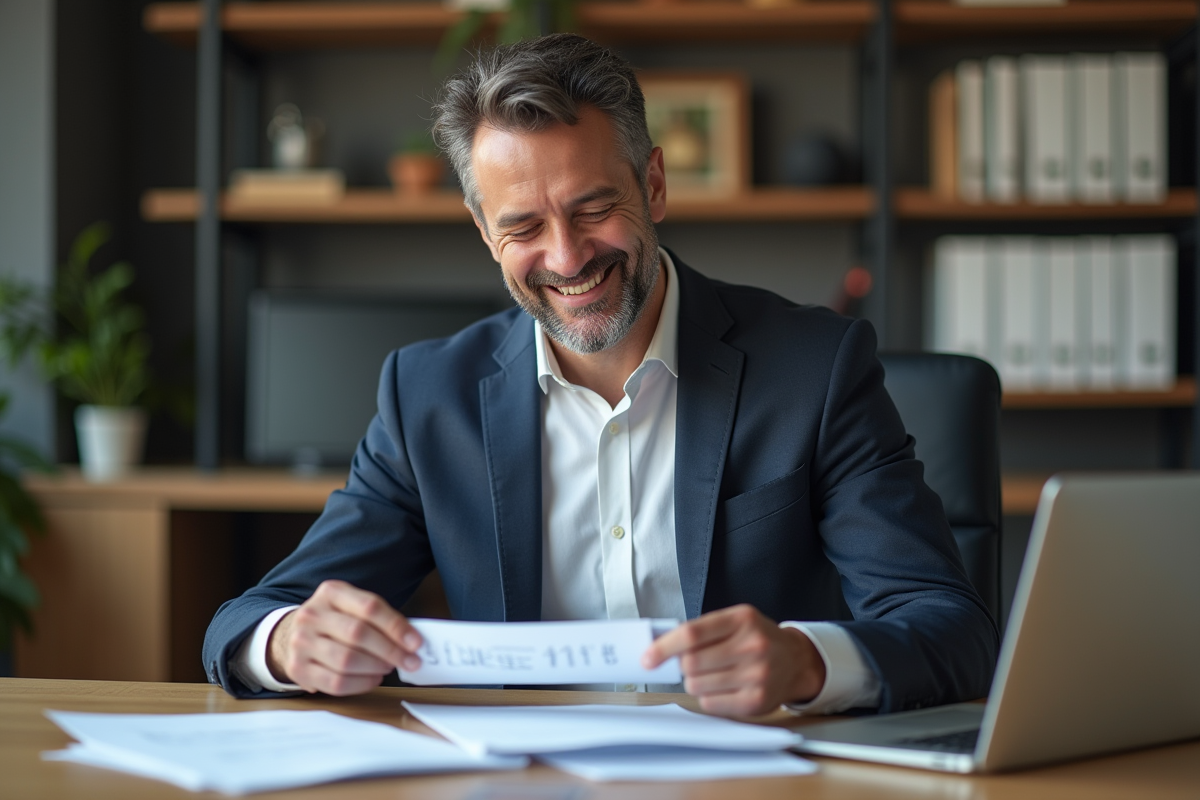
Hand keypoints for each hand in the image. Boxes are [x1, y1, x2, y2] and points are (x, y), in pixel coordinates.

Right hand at [267, 580, 422, 695]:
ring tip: (388, 668)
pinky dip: (361, 684)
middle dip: (390, 651)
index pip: (369, 607)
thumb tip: (412, 640)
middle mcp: (311, 615)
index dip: (396, 626)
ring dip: (376, 668)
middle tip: (410, 661)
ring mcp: (301, 643)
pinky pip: (335, 683)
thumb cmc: (334, 620)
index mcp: (330, 593)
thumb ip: (380, 617)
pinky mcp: (298, 669)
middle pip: (358, 634)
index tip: (416, 642)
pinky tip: (372, 678)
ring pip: (346, 661)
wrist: (290, 633)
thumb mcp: (351, 605)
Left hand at [641, 604, 826, 716]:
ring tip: (712, 674)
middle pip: (691, 663)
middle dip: (683, 666)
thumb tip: (661, 647)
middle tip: (692, 663)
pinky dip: (708, 697)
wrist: (797, 661)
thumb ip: (702, 630)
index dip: (664, 647)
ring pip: (697, 686)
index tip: (648, 657)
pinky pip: (711, 704)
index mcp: (742, 619)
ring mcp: (757, 675)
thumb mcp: (736, 620)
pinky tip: (723, 687)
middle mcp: (752, 646)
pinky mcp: (756, 701)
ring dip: (695, 682)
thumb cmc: (758, 638)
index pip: (692, 634)